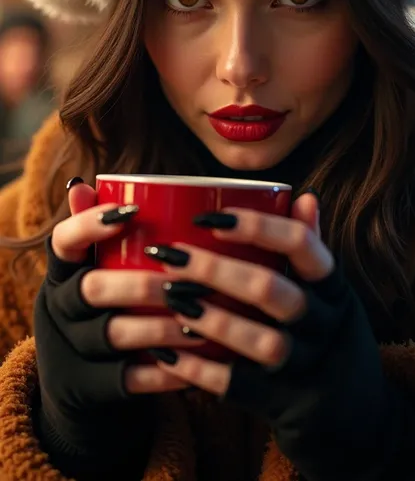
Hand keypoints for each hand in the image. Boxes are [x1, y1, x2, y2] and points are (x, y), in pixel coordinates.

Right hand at [34, 180, 203, 461]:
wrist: (79, 382)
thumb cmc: (106, 305)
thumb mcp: (97, 268)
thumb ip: (104, 229)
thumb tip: (102, 179)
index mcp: (64, 271)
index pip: (63, 241)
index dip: (90, 225)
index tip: (131, 213)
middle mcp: (59, 307)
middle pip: (91, 290)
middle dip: (140, 284)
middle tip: (186, 281)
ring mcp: (70, 350)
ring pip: (113, 335)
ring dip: (161, 327)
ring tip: (203, 321)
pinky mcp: (87, 387)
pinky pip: (127, 380)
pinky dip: (165, 372)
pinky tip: (199, 362)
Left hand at [145, 191, 336, 389]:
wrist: (358, 415)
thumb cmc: (329, 332)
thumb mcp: (332, 291)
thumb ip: (312, 246)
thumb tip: (303, 195)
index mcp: (332, 287)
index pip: (300, 245)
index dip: (256, 226)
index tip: (209, 218)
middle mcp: (323, 324)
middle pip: (270, 290)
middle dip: (215, 270)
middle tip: (172, 256)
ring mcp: (305, 365)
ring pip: (259, 341)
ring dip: (211, 318)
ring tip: (171, 299)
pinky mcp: (283, 401)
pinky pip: (239, 386)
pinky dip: (200, 371)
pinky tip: (168, 355)